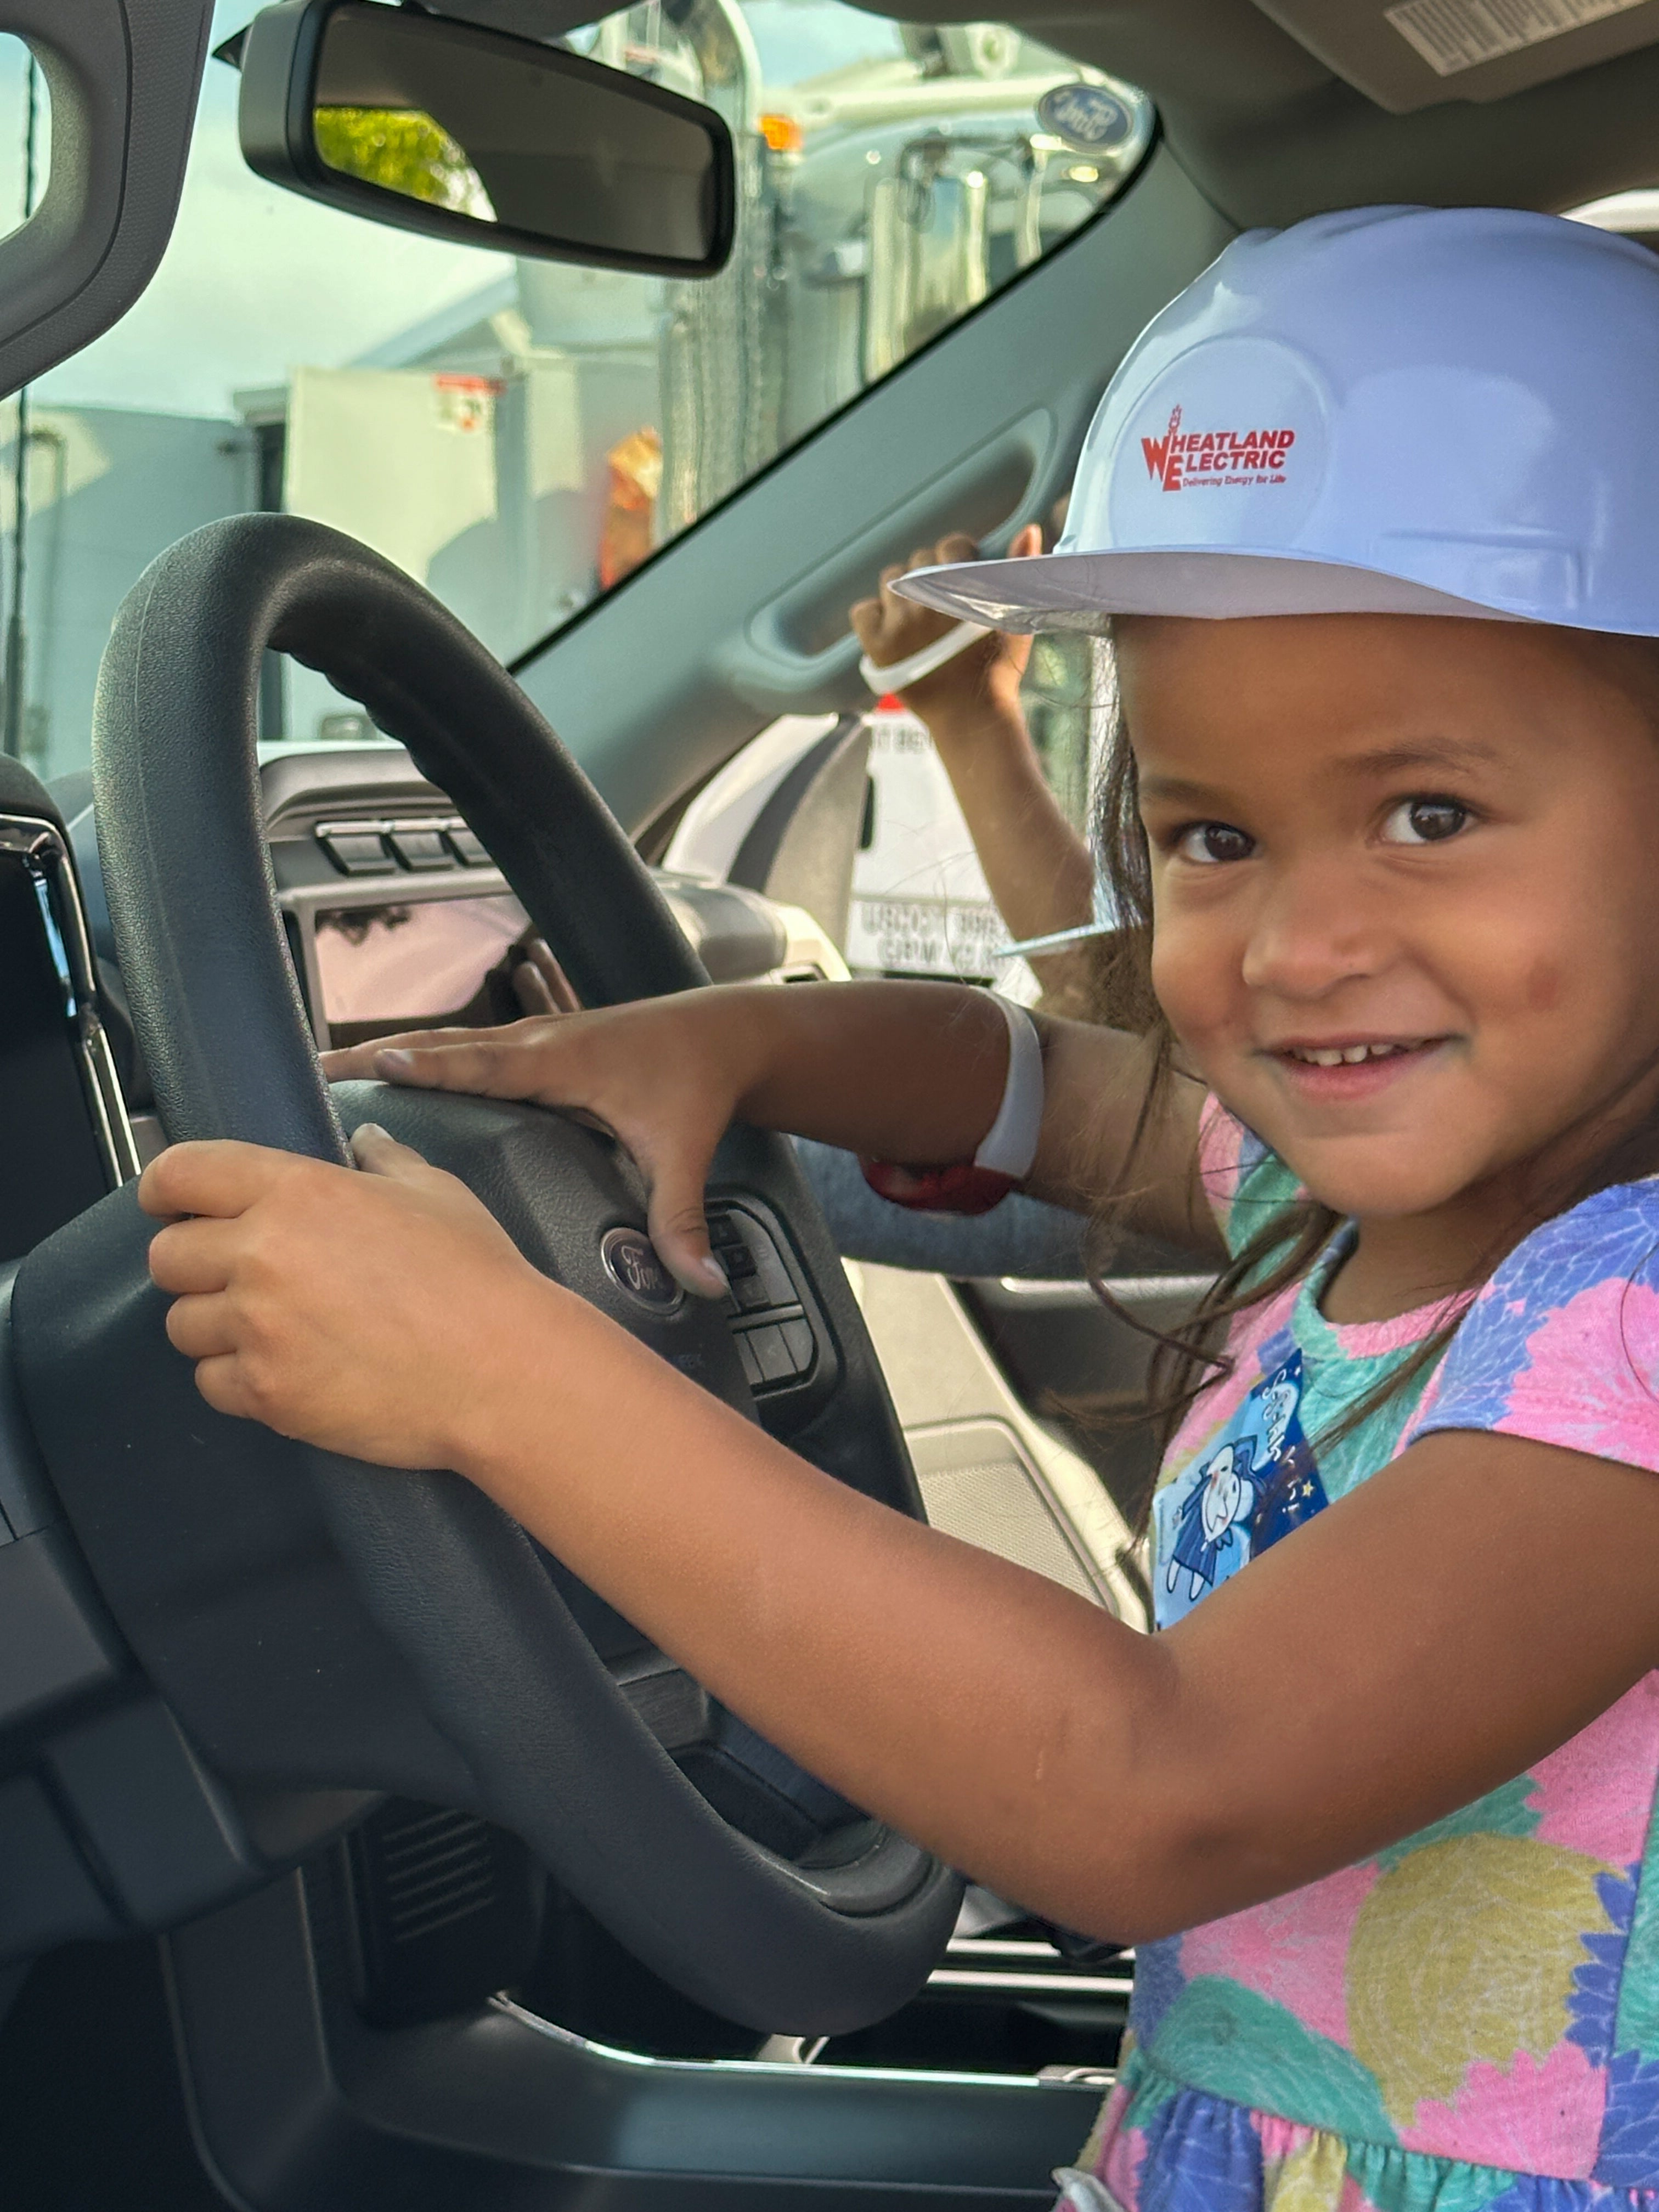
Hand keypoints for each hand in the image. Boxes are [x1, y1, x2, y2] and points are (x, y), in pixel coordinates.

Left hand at [141, 1125, 553, 1467]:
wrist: (505, 1372)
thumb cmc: (479, 1281)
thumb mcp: (437, 1194)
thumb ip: (386, 1159)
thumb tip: (365, 1139)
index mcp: (298, 1192)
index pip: (181, 1174)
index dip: (165, 1188)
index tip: (170, 1204)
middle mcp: (263, 1255)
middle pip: (166, 1257)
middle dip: (194, 1265)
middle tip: (238, 1275)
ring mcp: (260, 1329)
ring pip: (182, 1326)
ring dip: (216, 1327)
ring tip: (273, 1329)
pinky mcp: (268, 1393)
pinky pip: (211, 1384)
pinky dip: (238, 1380)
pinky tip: (286, 1370)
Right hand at [321, 992, 765, 1295]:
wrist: (722, 1035)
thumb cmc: (698, 1087)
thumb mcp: (686, 1155)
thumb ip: (682, 1220)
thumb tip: (704, 1284)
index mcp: (565, 1064)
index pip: (486, 1065)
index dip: (433, 1065)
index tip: (380, 1063)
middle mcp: (538, 1043)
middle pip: (446, 1045)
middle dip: (381, 1056)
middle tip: (315, 1069)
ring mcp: (533, 1038)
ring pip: (448, 1042)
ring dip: (391, 1053)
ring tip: (327, 1071)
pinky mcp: (534, 1046)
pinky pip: (463, 1049)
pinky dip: (420, 1056)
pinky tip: (383, 1074)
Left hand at [848, 525, 1040, 727]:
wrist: (971, 717)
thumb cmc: (996, 670)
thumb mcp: (1016, 617)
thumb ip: (1018, 569)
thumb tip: (1028, 529)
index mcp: (961, 588)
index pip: (950, 546)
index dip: (956, 558)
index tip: (960, 575)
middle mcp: (927, 601)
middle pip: (918, 561)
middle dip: (929, 575)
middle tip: (940, 602)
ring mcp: (900, 623)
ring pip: (889, 581)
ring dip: (901, 594)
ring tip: (917, 617)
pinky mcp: (878, 645)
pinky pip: (863, 611)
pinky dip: (874, 616)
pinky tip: (892, 629)